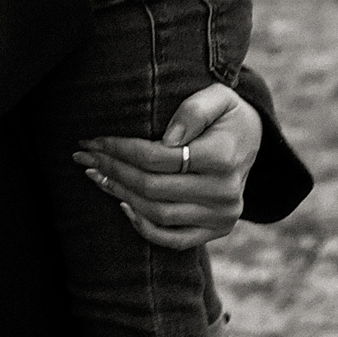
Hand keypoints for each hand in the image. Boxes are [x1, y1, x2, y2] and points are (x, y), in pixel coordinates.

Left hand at [74, 83, 261, 250]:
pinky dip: (144, 228)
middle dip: (112, 171)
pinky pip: (174, 239)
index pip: (157, 158)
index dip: (120, 149)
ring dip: (120, 195)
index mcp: (223, 157)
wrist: (252, 142)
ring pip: (157, 213)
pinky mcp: (218, 230)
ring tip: (96, 175)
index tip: (93, 140)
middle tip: (84, 157)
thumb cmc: (226, 115)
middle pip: (152, 187)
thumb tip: (168, 139)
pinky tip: (123, 206)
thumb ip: (195, 110)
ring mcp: (222, 216)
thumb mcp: (218, 97)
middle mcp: (225, 192)